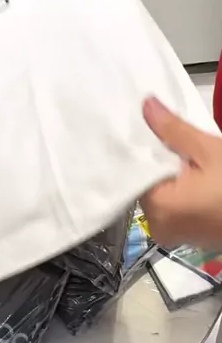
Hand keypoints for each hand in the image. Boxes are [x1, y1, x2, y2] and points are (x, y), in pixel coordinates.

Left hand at [141, 97, 221, 248]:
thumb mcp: (208, 150)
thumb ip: (173, 130)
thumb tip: (146, 105)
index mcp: (157, 208)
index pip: (134, 170)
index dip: (142, 145)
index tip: (145, 124)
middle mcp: (159, 227)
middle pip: (147, 181)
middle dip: (159, 158)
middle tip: (170, 133)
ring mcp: (176, 234)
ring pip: (163, 192)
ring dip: (172, 171)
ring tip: (183, 148)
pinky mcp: (192, 236)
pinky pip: (176, 204)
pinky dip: (182, 187)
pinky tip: (193, 170)